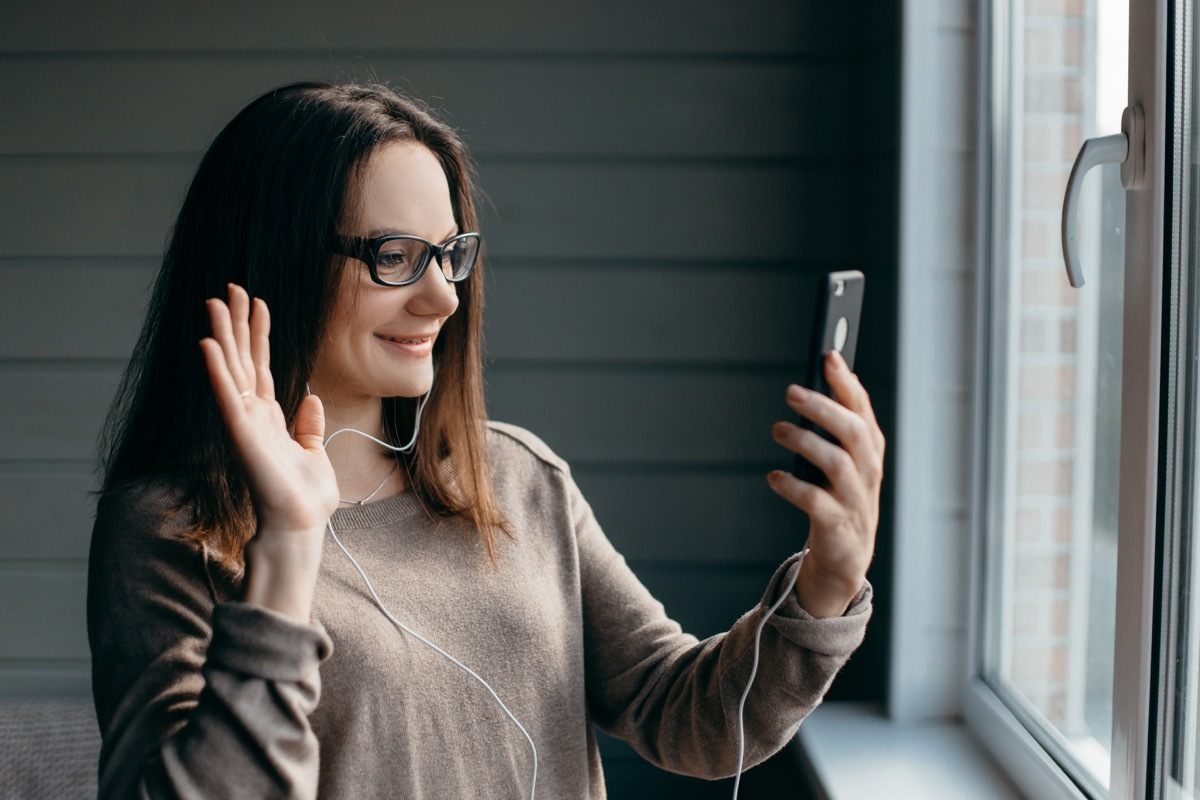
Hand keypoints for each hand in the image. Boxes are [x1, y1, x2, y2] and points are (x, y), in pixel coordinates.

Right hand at [199, 285, 338, 617]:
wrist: (301, 524)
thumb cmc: (306, 496)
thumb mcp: (314, 452)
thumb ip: (309, 425)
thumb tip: (311, 400)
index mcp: (270, 416)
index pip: (261, 365)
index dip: (258, 333)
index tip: (256, 302)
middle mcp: (253, 415)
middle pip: (242, 359)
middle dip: (236, 323)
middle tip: (230, 288)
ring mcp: (244, 423)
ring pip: (230, 369)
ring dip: (222, 335)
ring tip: (215, 302)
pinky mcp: (241, 434)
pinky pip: (226, 396)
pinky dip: (217, 370)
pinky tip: (207, 344)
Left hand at [767, 351, 884, 617]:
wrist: (844, 559)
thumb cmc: (838, 498)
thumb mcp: (842, 461)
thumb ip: (834, 427)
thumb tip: (811, 385)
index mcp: (870, 451)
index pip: (862, 410)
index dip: (847, 383)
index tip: (829, 355)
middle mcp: (868, 472)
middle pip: (852, 432)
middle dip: (824, 407)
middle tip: (791, 392)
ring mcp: (855, 500)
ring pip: (837, 463)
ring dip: (805, 442)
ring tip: (778, 429)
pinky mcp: (837, 525)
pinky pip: (816, 501)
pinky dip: (792, 486)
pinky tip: (773, 477)